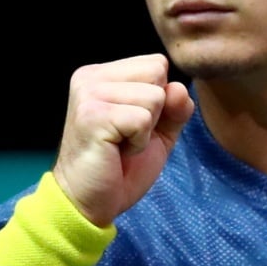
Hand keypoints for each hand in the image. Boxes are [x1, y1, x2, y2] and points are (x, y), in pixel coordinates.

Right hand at [52, 53, 193, 226]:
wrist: (86, 201)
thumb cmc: (118, 167)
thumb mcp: (157, 132)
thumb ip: (174, 108)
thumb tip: (179, 89)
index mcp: (100, 74)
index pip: (156, 64)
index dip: (158, 99)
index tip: (131, 124)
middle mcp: (90, 78)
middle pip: (157, 74)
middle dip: (154, 111)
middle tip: (125, 135)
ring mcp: (88, 95)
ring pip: (154, 97)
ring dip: (146, 130)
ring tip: (120, 144)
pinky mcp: (92, 116)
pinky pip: (143, 119)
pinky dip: (138, 143)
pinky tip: (117, 151)